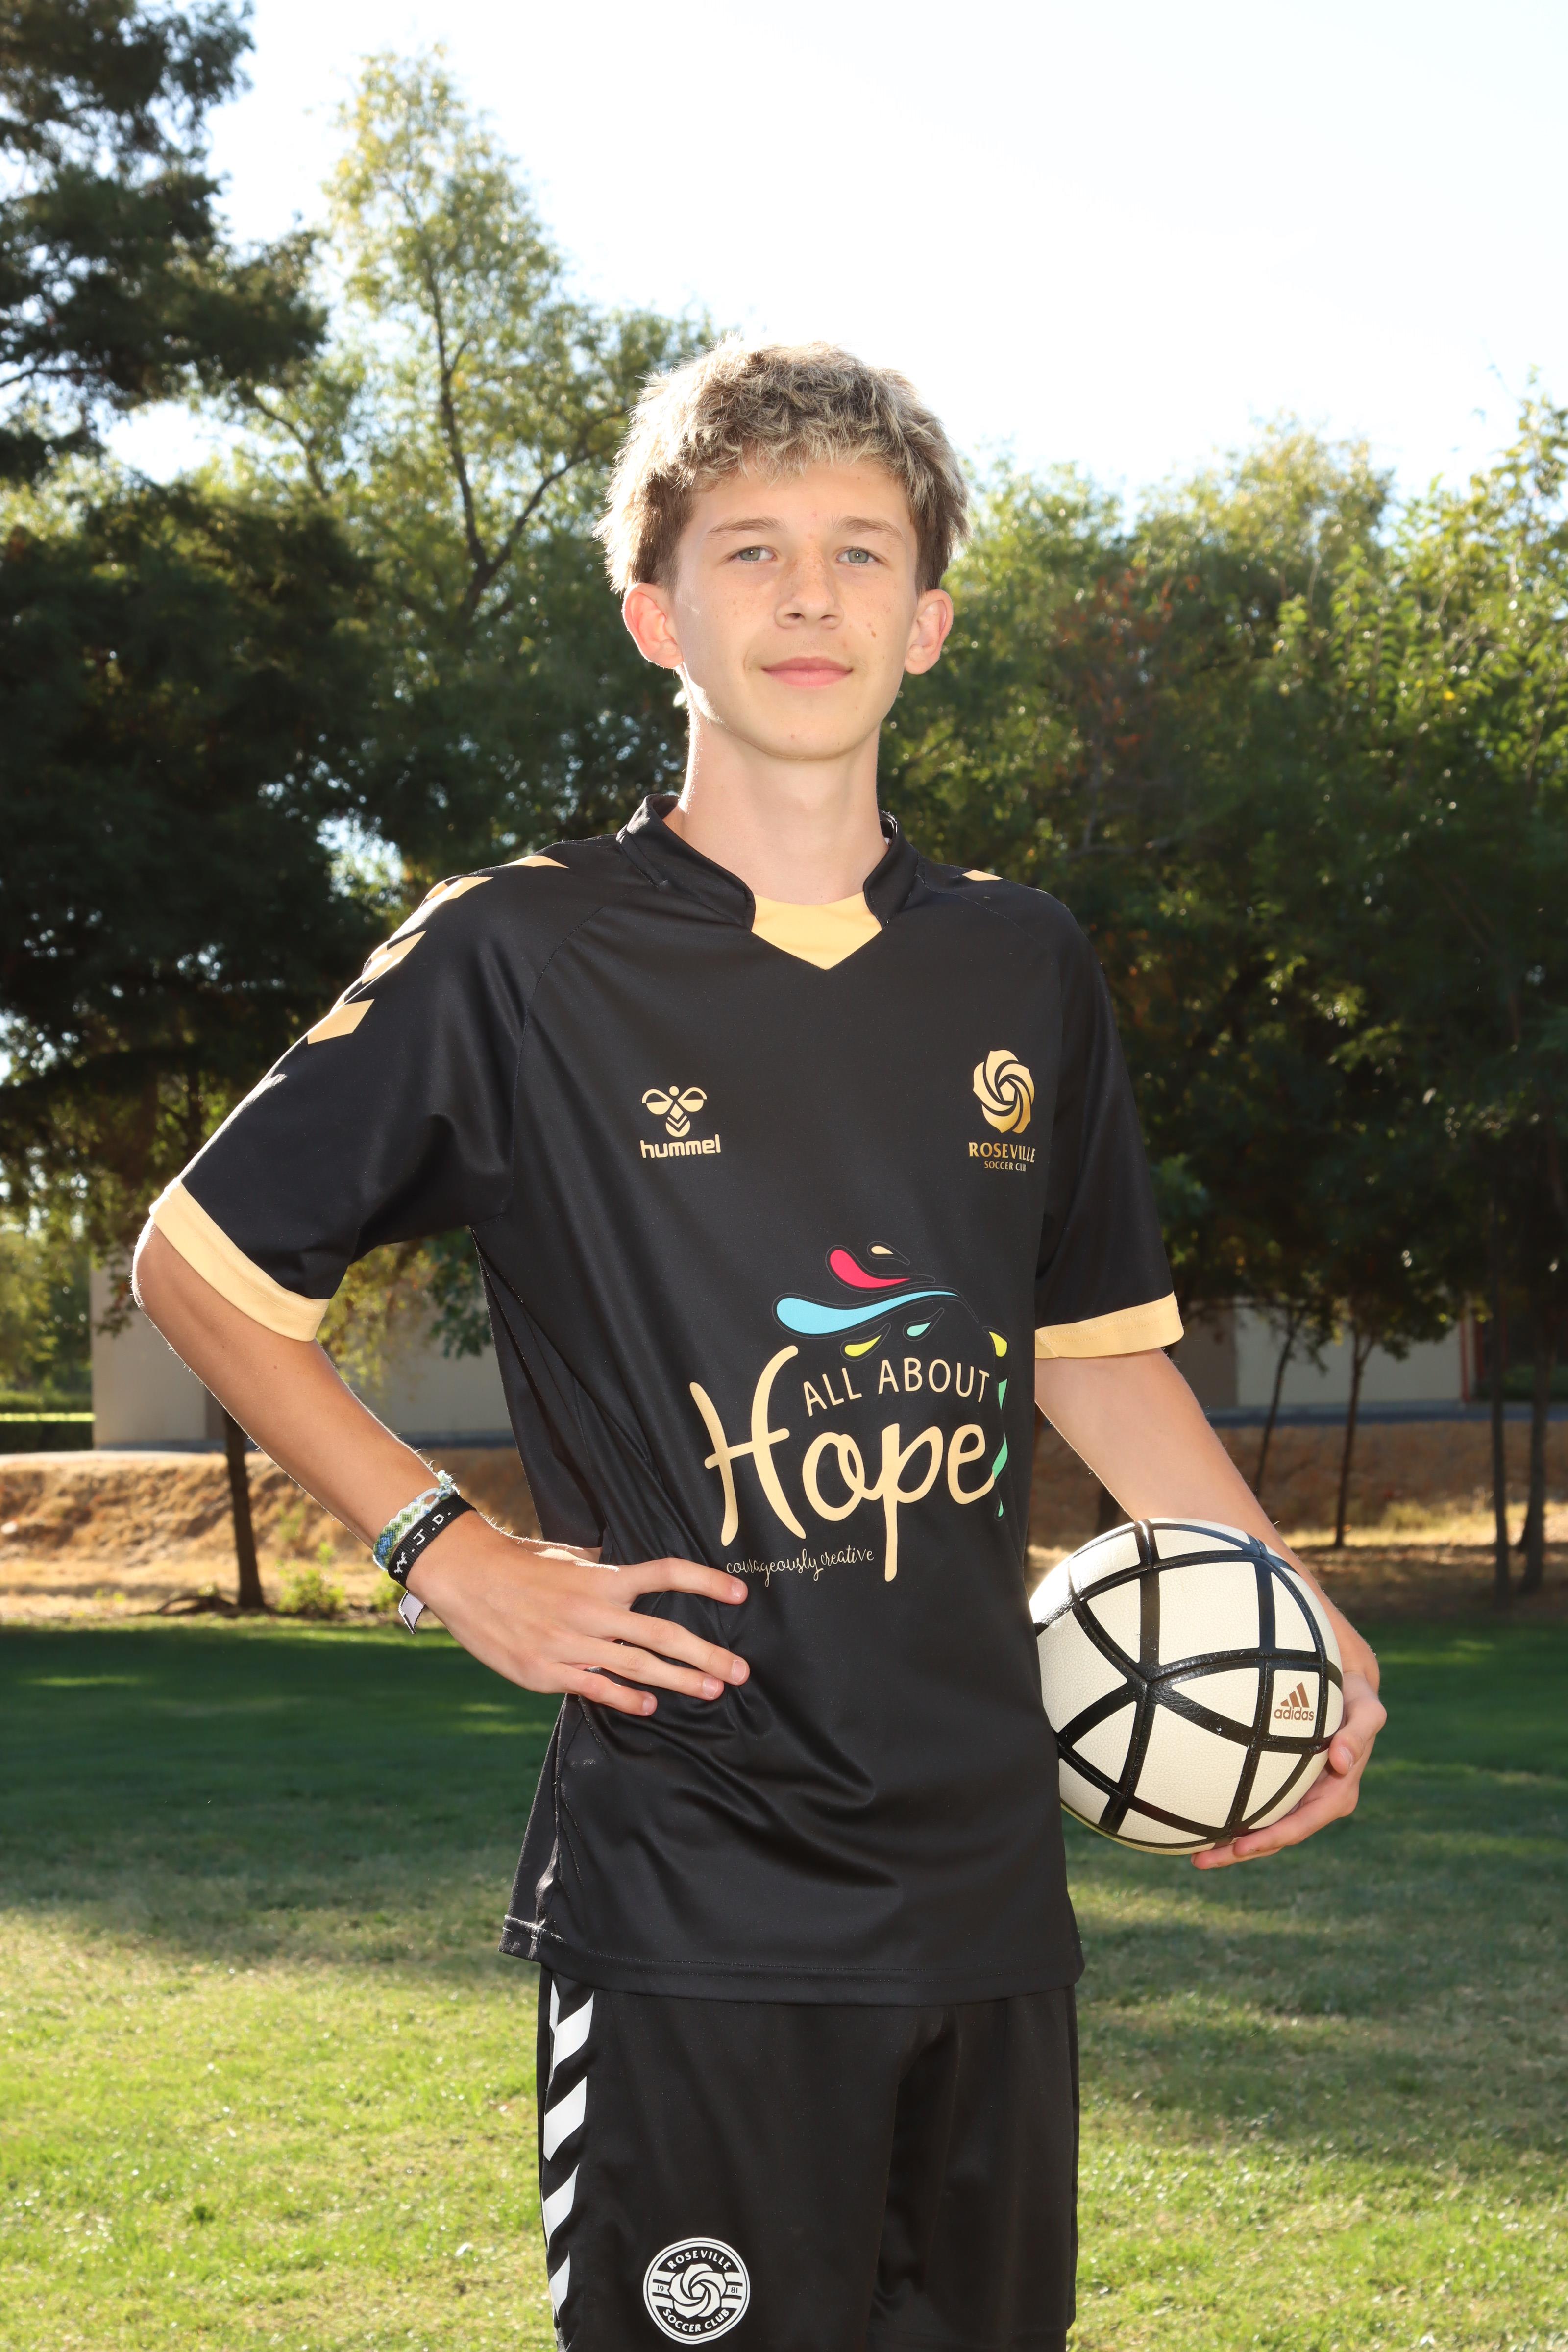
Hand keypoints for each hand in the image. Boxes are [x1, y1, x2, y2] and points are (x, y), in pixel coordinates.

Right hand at [406, 1515, 749, 1716]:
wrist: (465, 1576)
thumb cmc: (519, 1564)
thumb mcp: (568, 1557)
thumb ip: (602, 1567)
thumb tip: (631, 1571)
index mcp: (602, 1577)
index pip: (665, 1573)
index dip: (706, 1582)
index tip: (740, 1593)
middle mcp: (593, 1610)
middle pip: (662, 1634)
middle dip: (707, 1654)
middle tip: (742, 1670)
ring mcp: (570, 1643)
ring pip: (637, 1666)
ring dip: (679, 1681)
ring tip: (713, 1690)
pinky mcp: (546, 1670)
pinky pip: (594, 1688)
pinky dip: (625, 1699)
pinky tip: (650, 1707)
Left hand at [1192, 1667, 1385, 1869]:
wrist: (1351, 1689)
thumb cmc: (1357, 1698)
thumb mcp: (1368, 1712)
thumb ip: (1358, 1735)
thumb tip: (1342, 1762)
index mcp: (1338, 1795)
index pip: (1300, 1826)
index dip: (1270, 1839)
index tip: (1240, 1847)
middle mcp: (1318, 1803)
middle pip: (1276, 1837)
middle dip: (1239, 1853)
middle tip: (1200, 1862)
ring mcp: (1301, 1797)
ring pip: (1264, 1829)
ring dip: (1231, 1845)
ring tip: (1194, 1856)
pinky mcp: (1288, 1787)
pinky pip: (1260, 1809)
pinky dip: (1235, 1821)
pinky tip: (1204, 1823)